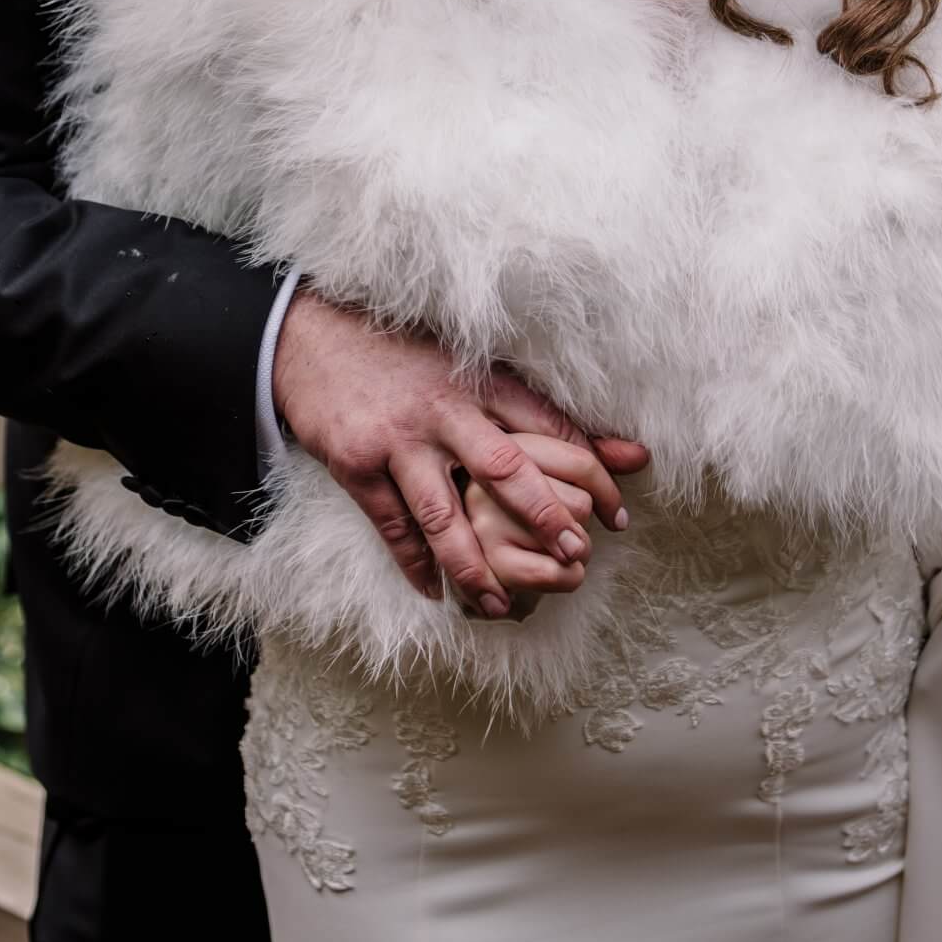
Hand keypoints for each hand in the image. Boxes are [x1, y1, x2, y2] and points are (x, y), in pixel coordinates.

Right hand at [271, 288, 648, 617]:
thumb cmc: (404, 355)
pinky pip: (392, 525)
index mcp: (477, 380)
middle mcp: (442, 409)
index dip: (590, 471)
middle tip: (575, 556)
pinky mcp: (356, 464)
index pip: (547, 427)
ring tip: (502, 604)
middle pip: (504, 469)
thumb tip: (631, 451)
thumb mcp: (470, 365)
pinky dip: (414, 563)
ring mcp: (397, 439)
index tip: (618, 512)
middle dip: (543, 517)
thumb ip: (537, 410)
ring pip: (444, 514)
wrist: (310, 338)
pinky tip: (434, 591)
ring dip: (476, 565)